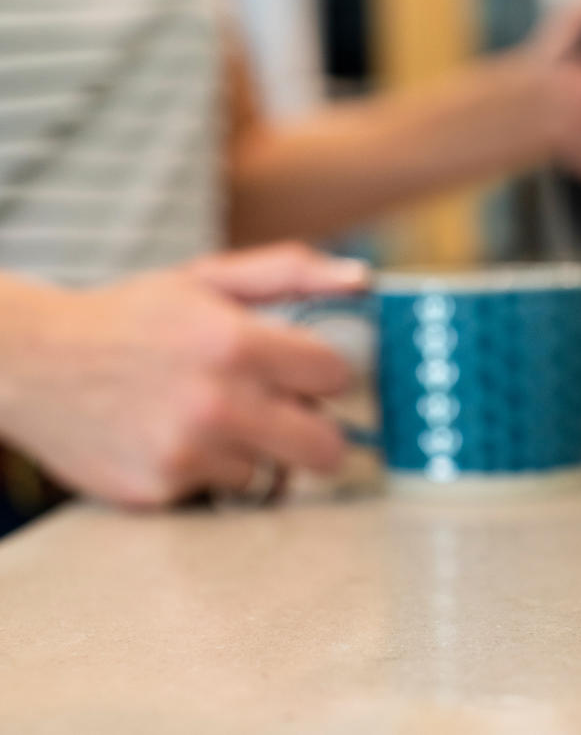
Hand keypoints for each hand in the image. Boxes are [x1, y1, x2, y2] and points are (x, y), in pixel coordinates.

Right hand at [0, 244, 368, 506]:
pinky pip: (220, 491)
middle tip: (291, 417)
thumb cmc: (131, 317)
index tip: (307, 372)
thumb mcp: (206, 278)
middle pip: (327, 449)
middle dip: (319, 434)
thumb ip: (290, 273)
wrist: (29, 363)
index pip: (338, 377)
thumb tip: (362, 280)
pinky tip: (174, 439)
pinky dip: (208, 471)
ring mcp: (188, 454)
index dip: (325, 374)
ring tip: (211, 418)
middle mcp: (217, 404)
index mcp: (236, 344)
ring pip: (273, 472)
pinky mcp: (161, 491)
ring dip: (256, 451)